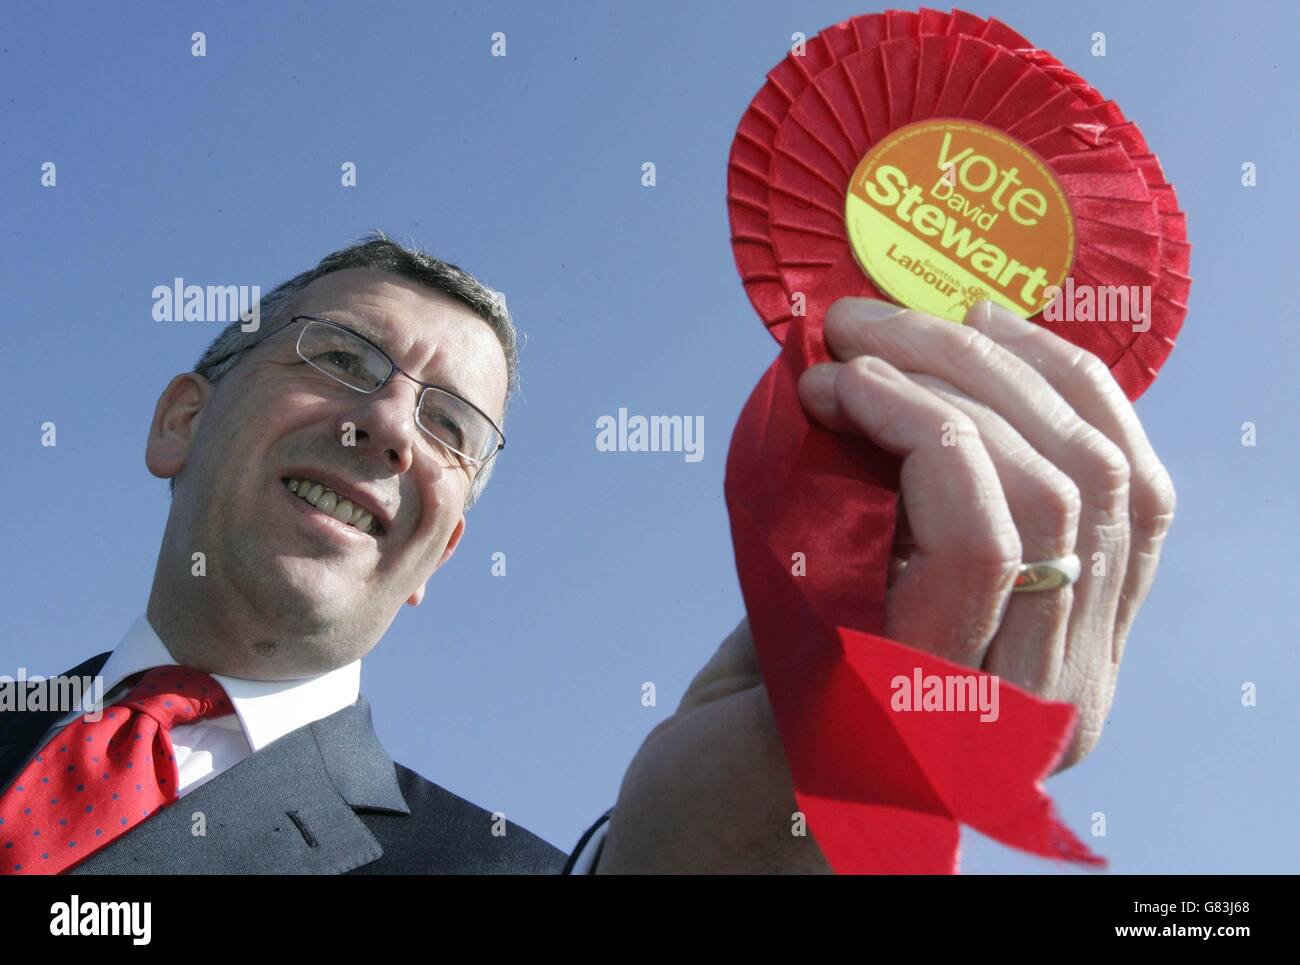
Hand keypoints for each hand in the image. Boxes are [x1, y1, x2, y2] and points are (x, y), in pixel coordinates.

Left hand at [596, 298, 1173, 872]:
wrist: (689, 829)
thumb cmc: (772, 699)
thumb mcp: (865, 581)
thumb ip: (914, 495)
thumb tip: (915, 352)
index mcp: (1058, 662)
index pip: (1132, 500)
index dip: (1071, 384)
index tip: (980, 315)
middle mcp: (1054, 701)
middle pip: (1095, 481)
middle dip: (991, 362)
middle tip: (875, 316)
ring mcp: (999, 718)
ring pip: (1048, 498)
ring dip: (944, 385)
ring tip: (845, 353)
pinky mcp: (921, 714)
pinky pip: (973, 540)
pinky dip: (914, 432)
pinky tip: (841, 399)